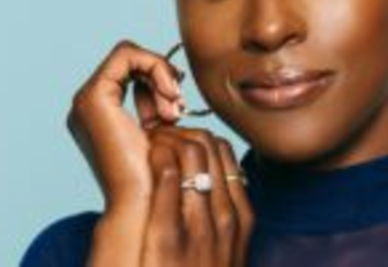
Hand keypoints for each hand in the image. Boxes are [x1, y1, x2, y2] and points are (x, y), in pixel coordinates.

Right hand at [67, 40, 184, 212]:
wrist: (145, 201)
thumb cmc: (158, 174)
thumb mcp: (159, 131)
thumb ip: (156, 106)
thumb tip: (171, 82)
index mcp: (99, 112)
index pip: (131, 72)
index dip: (159, 79)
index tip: (178, 106)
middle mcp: (86, 105)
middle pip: (129, 61)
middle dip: (160, 76)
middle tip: (177, 107)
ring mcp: (85, 101)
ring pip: (128, 54)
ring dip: (160, 74)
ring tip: (174, 109)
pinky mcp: (93, 98)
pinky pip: (126, 54)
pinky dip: (155, 67)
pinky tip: (169, 96)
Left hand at [142, 126, 253, 266]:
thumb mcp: (226, 255)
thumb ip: (223, 224)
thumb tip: (209, 194)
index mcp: (241, 219)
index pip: (225, 155)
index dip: (198, 140)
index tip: (177, 143)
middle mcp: (226, 218)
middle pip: (210, 149)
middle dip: (182, 133)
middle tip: (159, 136)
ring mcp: (199, 228)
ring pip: (193, 154)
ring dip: (168, 139)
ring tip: (150, 143)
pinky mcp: (167, 236)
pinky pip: (168, 178)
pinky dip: (157, 157)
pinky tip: (146, 157)